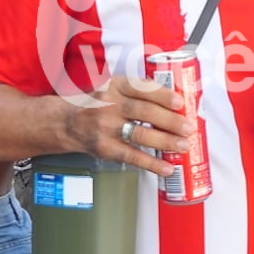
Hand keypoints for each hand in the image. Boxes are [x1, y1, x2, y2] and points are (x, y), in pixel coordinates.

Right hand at [71, 75, 191, 177]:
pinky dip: (152, 163)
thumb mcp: (112, 88)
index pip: (141, 87)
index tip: (180, 101)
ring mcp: (106, 127)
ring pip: (141, 134)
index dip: (162, 94)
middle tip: (189, 127)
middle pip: (145, 112)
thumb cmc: (95, 104)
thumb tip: (173, 101)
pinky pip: (132, 156)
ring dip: (166, 142)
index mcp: (115, 86)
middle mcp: (110, 104)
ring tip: (183, 146)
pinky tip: (166, 168)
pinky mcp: (105, 148)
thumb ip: (137, 91)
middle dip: (171, 121)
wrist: (65, 122)